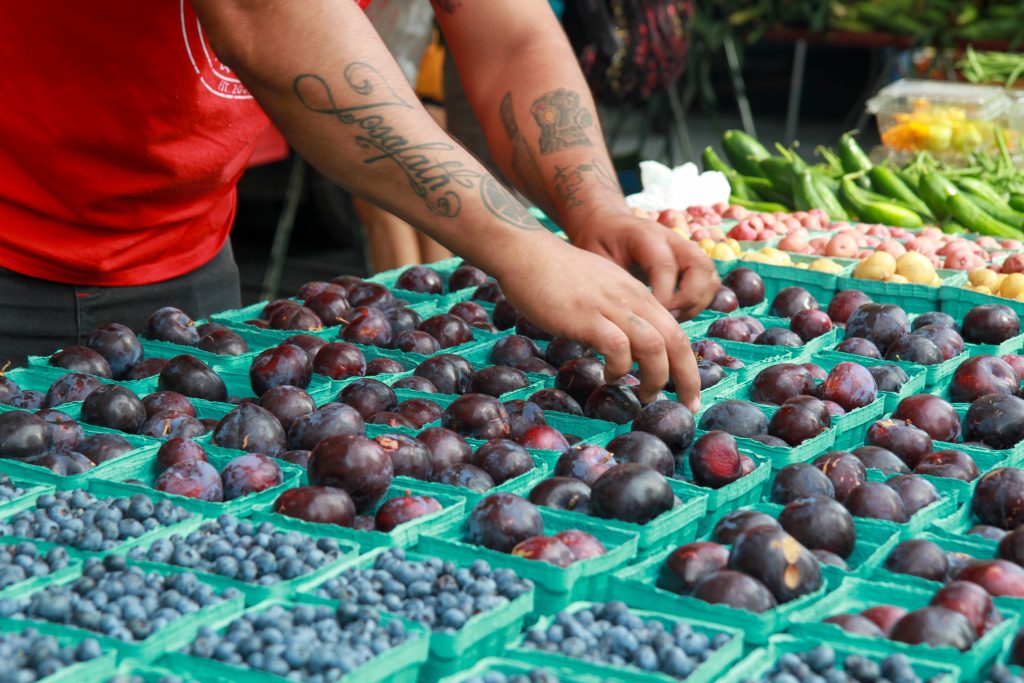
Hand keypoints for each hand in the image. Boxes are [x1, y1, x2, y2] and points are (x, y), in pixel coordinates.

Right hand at [492, 236, 701, 410]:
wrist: (528, 253)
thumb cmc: (558, 275)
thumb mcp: (602, 289)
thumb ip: (619, 311)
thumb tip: (626, 342)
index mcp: (638, 295)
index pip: (677, 332)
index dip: (688, 365)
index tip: (688, 390)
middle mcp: (632, 300)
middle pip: (676, 341)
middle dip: (687, 378)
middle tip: (688, 405)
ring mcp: (611, 308)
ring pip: (654, 346)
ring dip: (656, 377)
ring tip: (647, 396)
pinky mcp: (587, 317)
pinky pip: (618, 347)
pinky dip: (620, 368)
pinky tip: (610, 377)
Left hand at [568, 208, 719, 320]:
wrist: (607, 224)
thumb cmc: (598, 242)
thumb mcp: (595, 257)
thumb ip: (612, 281)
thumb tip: (625, 316)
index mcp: (646, 235)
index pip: (666, 266)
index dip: (663, 297)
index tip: (650, 321)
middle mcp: (672, 239)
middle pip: (700, 267)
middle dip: (688, 300)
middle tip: (665, 320)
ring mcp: (685, 249)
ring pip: (710, 276)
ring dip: (696, 303)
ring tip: (670, 320)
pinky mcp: (691, 261)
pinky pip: (708, 284)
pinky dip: (698, 303)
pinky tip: (674, 315)